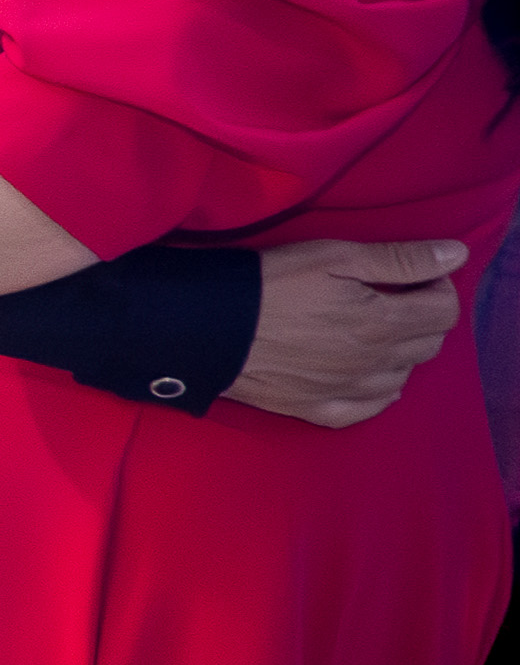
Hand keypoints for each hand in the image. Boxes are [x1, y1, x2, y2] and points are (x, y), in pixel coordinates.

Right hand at [226, 235, 466, 427]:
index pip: (444, 309)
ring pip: (402, 376)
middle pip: (428, 344)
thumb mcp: (336, 257)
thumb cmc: (272, 284)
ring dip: (399, 353)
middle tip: (391, 298)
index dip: (436, 286)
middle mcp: (375, 364)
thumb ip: (401, 258)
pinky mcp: (318, 410)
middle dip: (421, 317)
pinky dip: (377, 392)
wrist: (207, 328)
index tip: (411, 275)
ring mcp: (348, 392)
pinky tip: (363, 374)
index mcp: (384, 323)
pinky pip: (369, 409)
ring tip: (370, 331)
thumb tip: (456, 255)